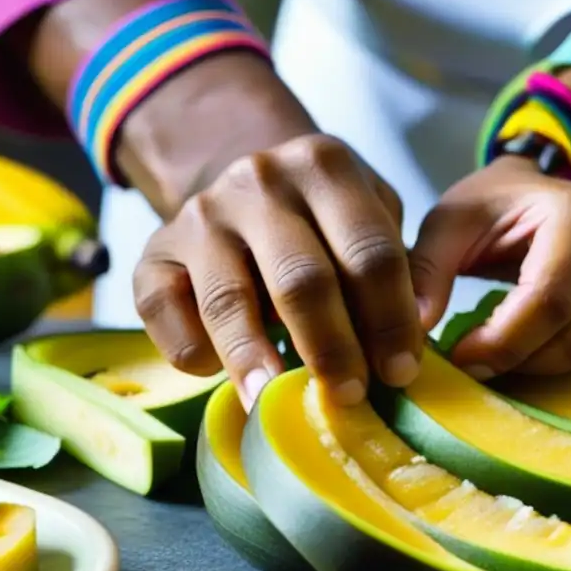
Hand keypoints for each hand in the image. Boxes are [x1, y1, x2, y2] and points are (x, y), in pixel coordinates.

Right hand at [133, 134, 424, 409]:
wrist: (245, 188)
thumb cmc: (324, 219)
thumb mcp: (370, 219)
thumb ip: (399, 268)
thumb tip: (416, 334)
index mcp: (326, 166)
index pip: (369, 251)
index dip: (391, 318)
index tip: (402, 371)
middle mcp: (260, 181)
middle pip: (301, 279)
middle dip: (331, 347)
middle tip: (350, 397)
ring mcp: (201, 214)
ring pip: (228, 299)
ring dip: (255, 360)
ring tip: (274, 404)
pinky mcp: (153, 251)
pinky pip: (162, 308)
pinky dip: (190, 348)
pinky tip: (215, 375)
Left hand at [409, 156, 570, 377]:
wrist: (539, 196)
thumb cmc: (493, 210)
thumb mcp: (449, 223)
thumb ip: (427, 270)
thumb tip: (415, 330)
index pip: (549, 301)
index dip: (502, 342)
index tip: (461, 357)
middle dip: (518, 363)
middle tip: (474, 365)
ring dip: (543, 373)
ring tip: (500, 360)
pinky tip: (534, 360)